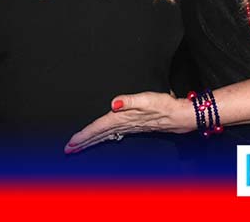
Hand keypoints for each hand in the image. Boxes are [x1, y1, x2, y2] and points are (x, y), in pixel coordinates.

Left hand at [64, 92, 194, 154]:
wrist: (182, 116)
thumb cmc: (166, 106)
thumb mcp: (148, 99)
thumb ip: (130, 101)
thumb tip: (114, 103)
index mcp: (124, 118)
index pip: (99, 127)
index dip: (84, 135)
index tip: (71, 143)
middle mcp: (125, 124)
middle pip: (99, 135)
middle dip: (83, 142)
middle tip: (68, 150)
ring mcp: (129, 127)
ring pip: (105, 136)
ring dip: (91, 141)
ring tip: (78, 146)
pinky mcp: (134, 126)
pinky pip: (114, 134)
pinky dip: (104, 137)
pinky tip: (102, 138)